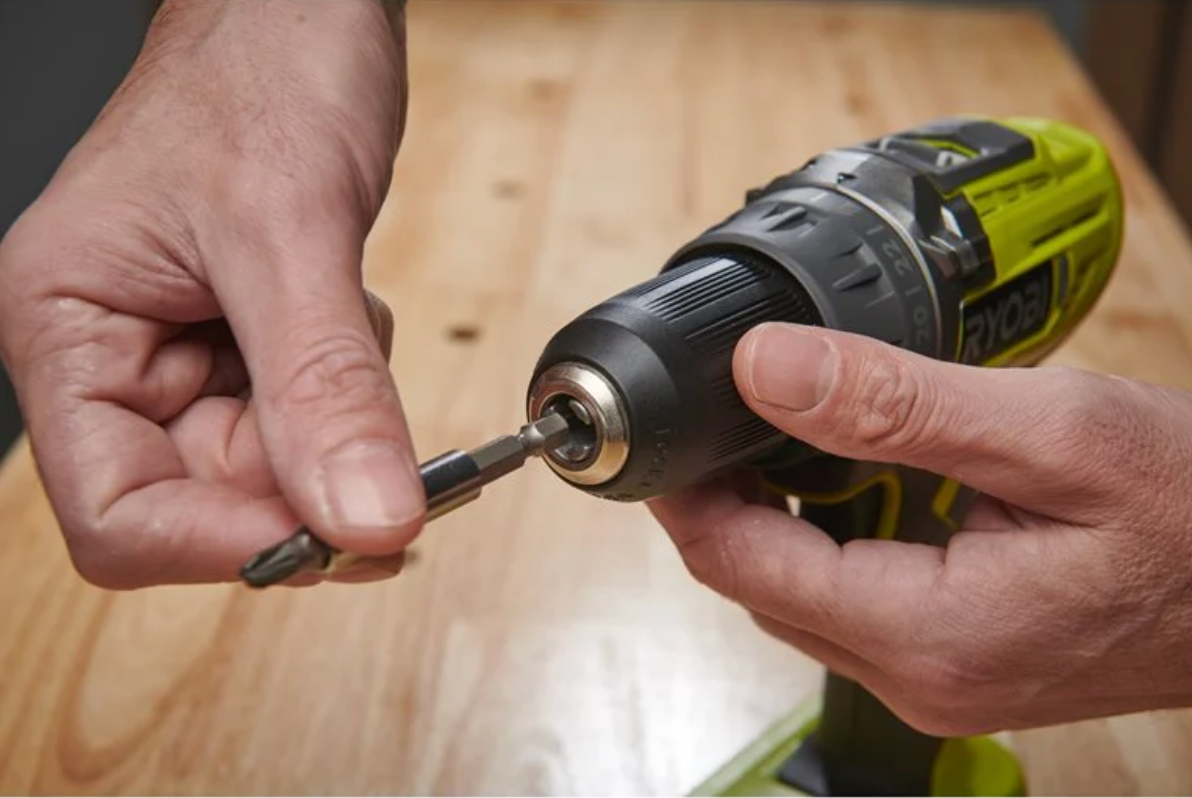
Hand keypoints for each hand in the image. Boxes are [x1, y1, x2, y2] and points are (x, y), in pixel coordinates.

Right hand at [0, 0, 420, 587]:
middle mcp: (116, 355)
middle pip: (204, 503)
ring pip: (270, 468)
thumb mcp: (290, 231)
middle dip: (307, 487)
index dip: (224, 544)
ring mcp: (187, 352)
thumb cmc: (259, 67)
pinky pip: (309, 418)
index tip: (332, 538)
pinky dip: (353, 394)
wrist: (301, 10)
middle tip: (398, 468)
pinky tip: (353, 315)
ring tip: (355, 331)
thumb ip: (323, 386)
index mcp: (67, 327)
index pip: (115, 514)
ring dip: (338, 432)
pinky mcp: (249, 341)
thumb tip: (364, 518)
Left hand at [650, 322, 1191, 735]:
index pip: (744, 564)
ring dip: (771, 519)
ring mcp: (938, 677)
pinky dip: (827, 538)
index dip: (686, 496)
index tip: (661, 435)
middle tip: (711, 420)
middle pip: (761, 585)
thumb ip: (895, 405)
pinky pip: (855, 601)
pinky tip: (841, 478)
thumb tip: (766, 368)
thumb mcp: (1050, 435)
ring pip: (802, 595)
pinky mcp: (959, 659)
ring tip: (764, 435)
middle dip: (720, 504)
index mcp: (926, 632)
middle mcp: (920, 676)